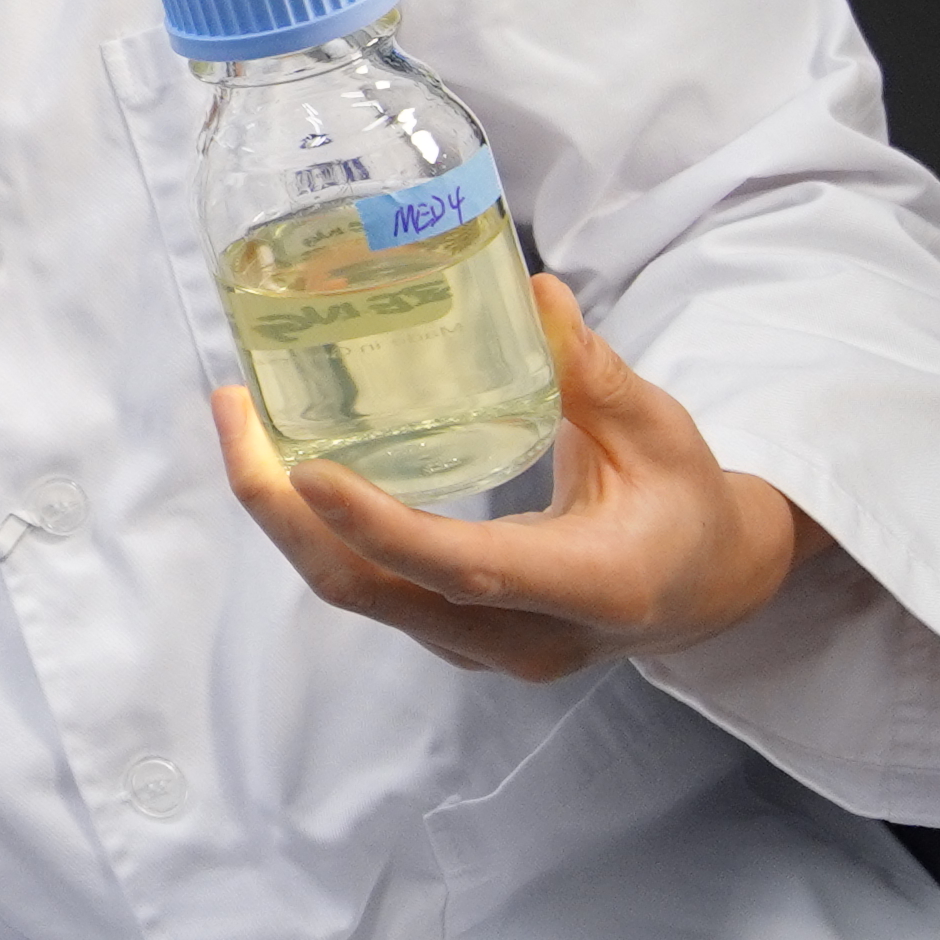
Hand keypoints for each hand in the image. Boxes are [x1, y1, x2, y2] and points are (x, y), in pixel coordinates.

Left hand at [213, 276, 810, 682]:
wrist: (703, 588)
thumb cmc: (684, 501)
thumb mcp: (661, 432)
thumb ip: (596, 373)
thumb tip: (535, 293)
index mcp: (589, 588)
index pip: (463, 570)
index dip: (378, 526)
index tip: (304, 467)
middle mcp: (520, 638)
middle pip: (373, 592)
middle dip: (285, 513)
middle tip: (236, 414)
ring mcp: (479, 647)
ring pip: (358, 594)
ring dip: (288, 519)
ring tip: (242, 424)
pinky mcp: (452, 634)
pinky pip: (368, 587)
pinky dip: (317, 529)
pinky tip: (284, 461)